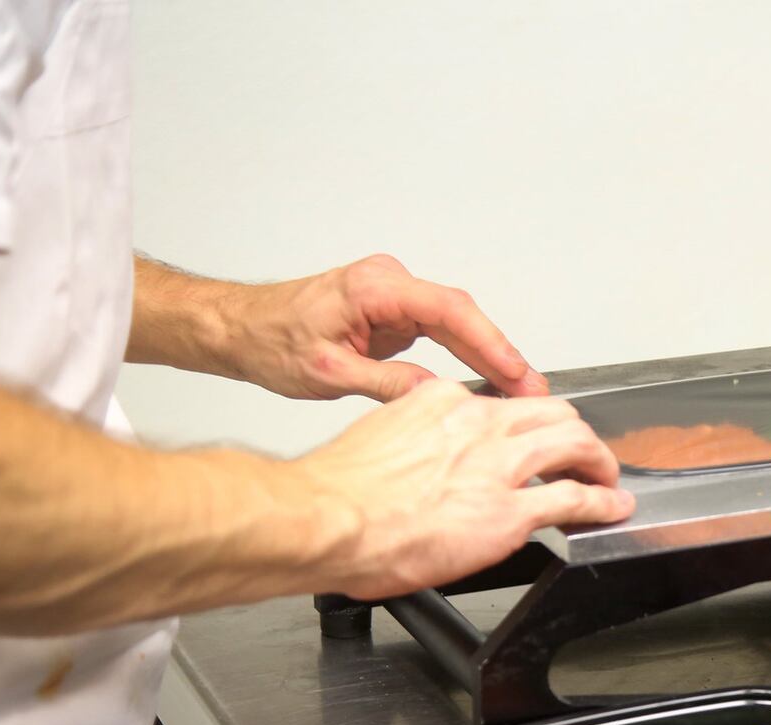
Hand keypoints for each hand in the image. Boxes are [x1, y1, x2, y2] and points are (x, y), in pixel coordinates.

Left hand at [229, 254, 548, 401]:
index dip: (489, 342)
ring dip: (486, 356)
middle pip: (460, 315)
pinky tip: (485, 379)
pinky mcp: (392, 311)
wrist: (238, 330)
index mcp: (372, 288)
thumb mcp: (329, 373)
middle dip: (499, 353)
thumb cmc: (270, 340)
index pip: (448, 311)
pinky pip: (440, 330)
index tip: (516, 372)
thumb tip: (439, 396)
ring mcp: (392, 295)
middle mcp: (387, 282)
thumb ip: (389, 383)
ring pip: (454, 323)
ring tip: (517, 390)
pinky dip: (465, 354)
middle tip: (531, 390)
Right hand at [297, 380, 632, 599]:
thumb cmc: (336, 491)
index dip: (522, 423)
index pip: (500, 404)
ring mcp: (498, 466)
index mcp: (443, 401)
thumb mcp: (378, 435)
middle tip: (583, 451)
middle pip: (551, 413)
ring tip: (606, 475)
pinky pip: (574, 499)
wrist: (325, 518)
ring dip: (598, 460)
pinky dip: (603, 502)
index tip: (528, 438)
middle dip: (575, 432)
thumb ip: (412, 438)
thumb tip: (419, 458)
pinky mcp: (508, 512)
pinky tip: (612, 507)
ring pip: (573, 445)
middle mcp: (478, 424)